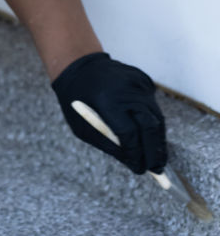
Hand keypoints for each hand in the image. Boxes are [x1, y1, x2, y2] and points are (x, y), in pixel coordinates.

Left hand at [51, 52, 167, 173]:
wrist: (80, 65)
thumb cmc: (77, 101)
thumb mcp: (82, 128)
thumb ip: (109, 146)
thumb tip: (135, 164)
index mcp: (107, 101)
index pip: (129, 134)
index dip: (137, 154)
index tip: (141, 169)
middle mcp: (127, 90)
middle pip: (149, 126)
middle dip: (155, 150)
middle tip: (158, 169)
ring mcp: (138, 83)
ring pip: (156, 116)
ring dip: (157, 139)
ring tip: (158, 158)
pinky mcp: (144, 81)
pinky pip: (152, 105)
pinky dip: (152, 121)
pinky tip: (148, 133)